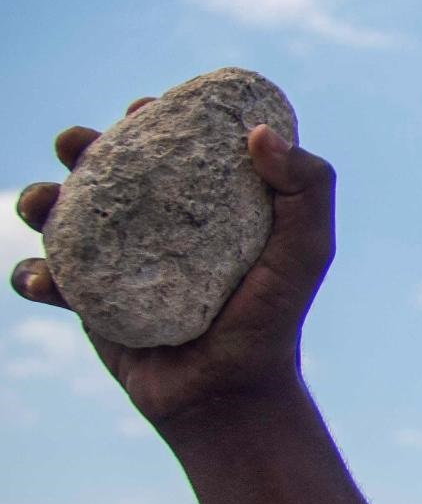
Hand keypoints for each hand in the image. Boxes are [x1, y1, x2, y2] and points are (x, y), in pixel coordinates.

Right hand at [12, 111, 334, 435]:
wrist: (227, 395)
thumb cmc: (272, 319)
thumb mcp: (306, 250)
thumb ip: (307, 187)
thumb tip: (257, 132)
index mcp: (206, 205)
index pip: (174, 148)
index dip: (155, 120)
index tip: (145, 109)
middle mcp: (160, 228)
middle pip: (107, 172)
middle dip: (81, 147)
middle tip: (77, 143)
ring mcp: (119, 263)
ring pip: (62, 218)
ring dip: (39, 201)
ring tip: (41, 205)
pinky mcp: (89, 304)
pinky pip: (45, 280)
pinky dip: (31, 274)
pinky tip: (46, 281)